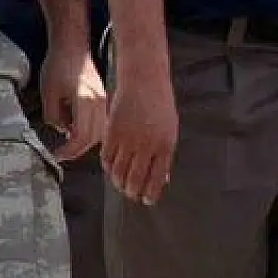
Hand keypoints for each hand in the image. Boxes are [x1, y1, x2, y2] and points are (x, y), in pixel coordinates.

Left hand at [41, 47, 105, 159]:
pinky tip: (77, 128)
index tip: (57, 154)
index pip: (81, 136)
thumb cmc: (58, 65)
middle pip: (93, 137)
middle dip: (77, 149)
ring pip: (100, 132)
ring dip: (85, 141)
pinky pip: (101, 122)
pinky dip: (91, 131)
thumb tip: (63, 130)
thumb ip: (54, 117)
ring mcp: (104, 100)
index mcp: (84, 100)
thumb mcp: (48, 93)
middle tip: (62, 153)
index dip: (69, 150)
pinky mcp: (104, 98)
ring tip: (69, 141)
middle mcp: (99, 102)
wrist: (72, 45)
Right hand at [101, 55, 177, 205]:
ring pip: (118, 172)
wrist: (144, 78)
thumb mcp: (170, 129)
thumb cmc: (159, 102)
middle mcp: (147, 145)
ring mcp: (129, 139)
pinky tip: (111, 168)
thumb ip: (165, 154)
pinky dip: (108, 166)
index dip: (150, 193)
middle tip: (131, 195)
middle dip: (132, 192)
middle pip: (135, 179)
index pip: (156, 179)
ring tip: (120, 184)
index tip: (147, 200)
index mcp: (165, 145)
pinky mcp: (112, 132)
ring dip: (118, 182)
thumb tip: (162, 179)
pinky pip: (107, 158)